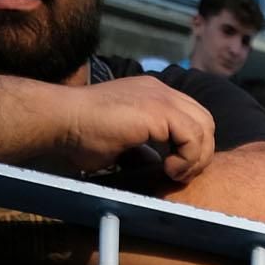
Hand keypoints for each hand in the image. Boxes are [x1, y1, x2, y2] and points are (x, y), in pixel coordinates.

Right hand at [54, 75, 215, 181]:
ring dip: (196, 157)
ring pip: (204, 128)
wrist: (60, 121)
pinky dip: (188, 157)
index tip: (177, 168)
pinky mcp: (157, 109)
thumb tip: (158, 163)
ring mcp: (159, 96)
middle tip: (180, 174)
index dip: (193, 145)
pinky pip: (193, 136)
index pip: (193, 117)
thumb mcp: (123, 144)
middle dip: (201, 152)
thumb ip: (145, 149)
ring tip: (174, 173)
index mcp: (153, 94)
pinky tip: (169, 169)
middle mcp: (160, 90)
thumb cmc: (81, 134)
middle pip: (205, 121)